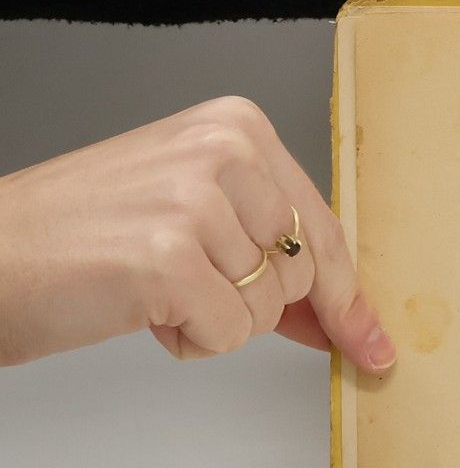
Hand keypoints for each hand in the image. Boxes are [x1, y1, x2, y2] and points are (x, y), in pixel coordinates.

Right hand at [0, 96, 394, 371]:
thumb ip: (272, 254)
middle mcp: (223, 152)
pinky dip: (189, 341)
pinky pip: (228, 335)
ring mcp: (195, 204)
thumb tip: (347, 319)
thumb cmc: (82, 236)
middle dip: (253, 303)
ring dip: (213, 320)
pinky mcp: (166, 261)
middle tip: (181, 282)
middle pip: (302, 274)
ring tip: (151, 287)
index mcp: (236, 126)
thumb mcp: (191, 213)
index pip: (324, 225)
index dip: (346, 294)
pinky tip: (141, 309)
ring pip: (267, 310)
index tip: (370, 340)